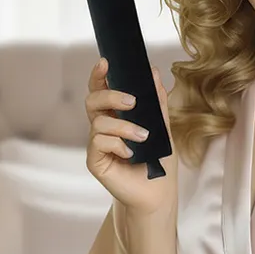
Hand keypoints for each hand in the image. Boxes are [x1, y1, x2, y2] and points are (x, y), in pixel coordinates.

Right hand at [85, 58, 175, 214]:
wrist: (158, 192)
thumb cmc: (158, 160)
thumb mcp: (162, 125)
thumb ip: (156, 101)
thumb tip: (152, 72)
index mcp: (116, 115)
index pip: (102, 90)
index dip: (99, 75)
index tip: (105, 62)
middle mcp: (103, 127)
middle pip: (92, 100)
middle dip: (110, 95)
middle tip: (131, 102)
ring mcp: (97, 144)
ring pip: (98, 121)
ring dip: (124, 126)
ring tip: (143, 137)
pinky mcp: (94, 160)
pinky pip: (99, 142)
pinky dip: (118, 144)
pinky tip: (130, 154)